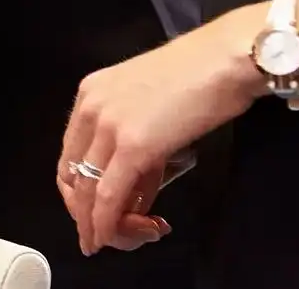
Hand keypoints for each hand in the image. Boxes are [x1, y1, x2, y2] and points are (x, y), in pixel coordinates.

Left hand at [59, 7, 263, 253]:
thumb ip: (137, 150)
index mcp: (90, 94)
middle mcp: (90, 108)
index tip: (94, 213)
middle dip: (86, 214)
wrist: (229, 58)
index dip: (79, 191)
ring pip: (87, 192)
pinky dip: (109, 223)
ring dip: (101, 225)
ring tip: (123, 240)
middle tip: (108, 236)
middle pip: (71, 176)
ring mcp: (108, 126)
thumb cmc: (202, 77)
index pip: (69, 155)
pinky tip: (121, 236)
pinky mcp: (132, 146)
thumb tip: (134, 193)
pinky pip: (108, 196)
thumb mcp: (153, 110)